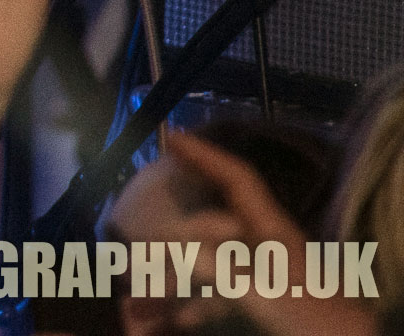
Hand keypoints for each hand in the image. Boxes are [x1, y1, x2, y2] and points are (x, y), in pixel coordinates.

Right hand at [156, 131, 377, 335]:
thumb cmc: (314, 317)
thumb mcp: (266, 290)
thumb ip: (220, 265)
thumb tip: (173, 242)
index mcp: (271, 230)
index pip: (236, 179)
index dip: (205, 155)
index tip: (171, 136)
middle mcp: (266, 246)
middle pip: (213, 224)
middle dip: (174, 231)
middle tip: (139, 235)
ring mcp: (265, 275)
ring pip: (211, 264)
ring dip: (178, 277)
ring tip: (146, 294)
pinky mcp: (266, 304)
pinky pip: (219, 296)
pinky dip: (195, 305)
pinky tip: (174, 318)